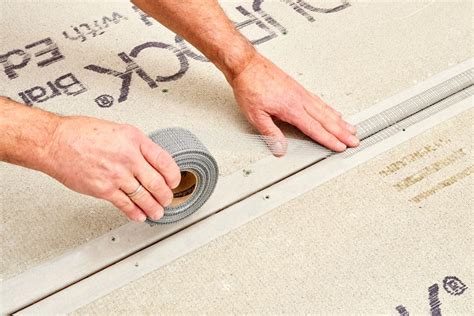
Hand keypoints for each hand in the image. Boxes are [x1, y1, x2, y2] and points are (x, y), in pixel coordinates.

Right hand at [45, 116, 180, 221]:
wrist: (54, 142)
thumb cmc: (80, 133)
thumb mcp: (117, 130)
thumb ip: (135, 145)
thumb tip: (150, 160)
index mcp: (134, 139)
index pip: (164, 160)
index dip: (173, 175)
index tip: (175, 181)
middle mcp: (128, 157)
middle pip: (157, 182)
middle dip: (166, 195)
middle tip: (168, 199)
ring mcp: (116, 175)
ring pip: (143, 196)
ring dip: (154, 207)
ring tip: (158, 211)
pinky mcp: (104, 189)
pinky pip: (125, 204)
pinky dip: (135, 212)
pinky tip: (140, 215)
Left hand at [230, 54, 358, 155]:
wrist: (247, 64)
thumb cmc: (249, 86)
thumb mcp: (255, 115)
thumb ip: (270, 134)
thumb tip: (280, 149)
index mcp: (291, 108)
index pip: (315, 128)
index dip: (329, 140)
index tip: (340, 147)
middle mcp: (300, 100)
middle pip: (326, 120)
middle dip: (342, 132)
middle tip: (354, 140)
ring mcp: (301, 93)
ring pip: (325, 110)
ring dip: (339, 121)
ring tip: (350, 128)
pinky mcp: (298, 88)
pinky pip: (319, 101)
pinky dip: (329, 109)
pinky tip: (333, 112)